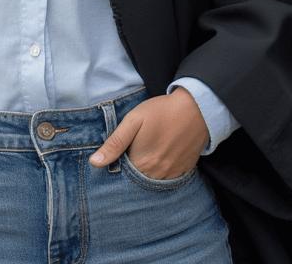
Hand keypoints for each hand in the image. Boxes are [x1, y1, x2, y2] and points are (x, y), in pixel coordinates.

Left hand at [89, 87, 208, 179]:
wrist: (196, 108)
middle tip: (136, 149)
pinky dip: (163, 172)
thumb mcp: (133, 121)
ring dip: (147, 172)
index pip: (123, 176)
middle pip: (138, 181)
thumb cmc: (161, 112)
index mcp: (141, 164)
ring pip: (153, 181)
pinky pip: (169, 179)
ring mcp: (173, 175)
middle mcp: (157, 175)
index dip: (118, 167)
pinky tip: (162, 154)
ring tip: (149, 151)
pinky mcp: (185, 171)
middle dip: (132, 171)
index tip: (120, 154)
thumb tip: (95, 163)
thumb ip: (115, 143)